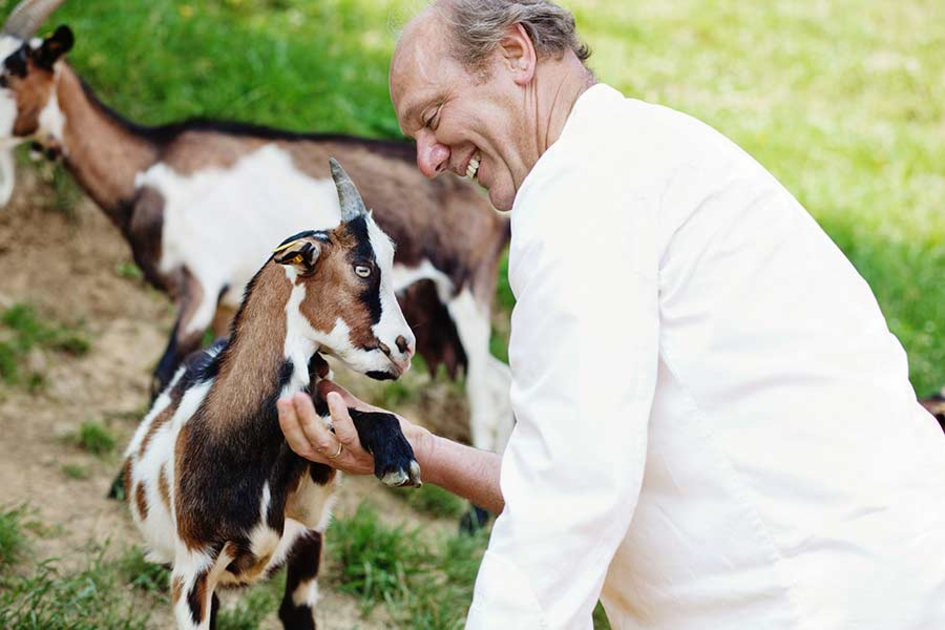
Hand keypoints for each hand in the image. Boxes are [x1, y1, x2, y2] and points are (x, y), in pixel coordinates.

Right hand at [277, 380, 429, 475]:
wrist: (418, 449)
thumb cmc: (386, 432)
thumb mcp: (359, 415)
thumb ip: (340, 401)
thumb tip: (320, 382)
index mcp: (332, 453)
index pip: (300, 444)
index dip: (287, 425)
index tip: (280, 402)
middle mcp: (339, 461)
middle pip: (304, 446)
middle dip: (290, 423)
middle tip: (282, 399)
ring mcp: (353, 459)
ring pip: (322, 443)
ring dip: (308, 419)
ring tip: (299, 397)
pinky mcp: (369, 453)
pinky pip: (348, 436)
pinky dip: (339, 416)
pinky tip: (333, 397)